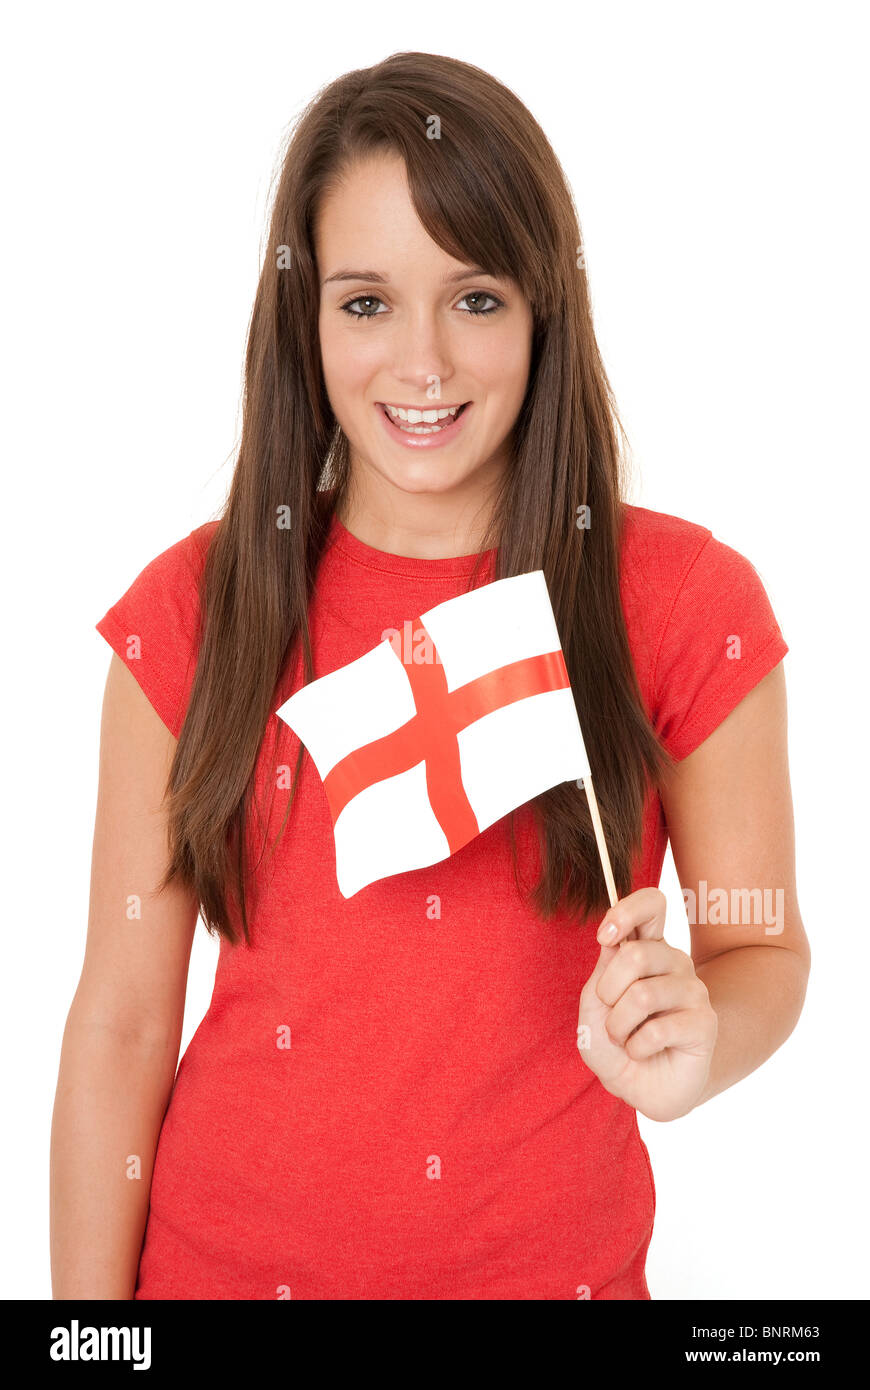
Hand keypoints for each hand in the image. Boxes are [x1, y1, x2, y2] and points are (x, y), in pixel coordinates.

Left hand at [576, 887, 717, 1120]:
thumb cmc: (618, 1046)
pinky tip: (643, 1052)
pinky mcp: (705, 1022)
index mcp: (647, 949)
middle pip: (636, 953)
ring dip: (618, 1026)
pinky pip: (657, 1030)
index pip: (651, 904)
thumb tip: (616, 945)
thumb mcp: (593, 1012)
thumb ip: (600, 978)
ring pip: (642, 994)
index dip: (626, 911)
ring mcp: (693, 990)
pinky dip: (636, 1047)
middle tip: (609, 1017)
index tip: (603, 936)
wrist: (645, 1089)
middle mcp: (674, 962)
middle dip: (607, 991)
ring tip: (625, 1039)